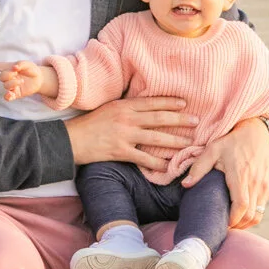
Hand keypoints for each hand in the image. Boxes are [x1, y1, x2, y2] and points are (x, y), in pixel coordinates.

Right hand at [0, 59, 47, 102]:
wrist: (40, 79)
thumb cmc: (31, 70)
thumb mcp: (28, 64)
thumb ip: (21, 64)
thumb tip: (14, 67)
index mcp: (9, 68)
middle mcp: (8, 77)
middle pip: (1, 77)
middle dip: (8, 75)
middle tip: (16, 73)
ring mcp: (11, 86)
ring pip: (5, 86)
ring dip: (12, 83)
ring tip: (21, 81)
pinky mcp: (15, 93)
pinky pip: (7, 97)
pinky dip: (7, 96)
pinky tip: (11, 94)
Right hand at [68, 96, 196, 167]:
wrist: (72, 139)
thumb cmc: (90, 123)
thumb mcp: (109, 108)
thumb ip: (127, 108)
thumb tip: (146, 109)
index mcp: (124, 106)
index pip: (152, 102)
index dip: (170, 102)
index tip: (185, 104)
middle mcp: (127, 118)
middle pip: (160, 118)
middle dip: (180, 120)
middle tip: (196, 122)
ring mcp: (125, 135)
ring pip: (156, 138)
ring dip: (175, 141)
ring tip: (188, 143)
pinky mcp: (121, 152)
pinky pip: (144, 158)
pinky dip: (158, 163)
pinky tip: (168, 166)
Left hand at [184, 116, 268, 229]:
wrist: (257, 132)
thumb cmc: (232, 141)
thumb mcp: (213, 149)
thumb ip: (199, 168)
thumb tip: (185, 185)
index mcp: (241, 176)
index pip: (241, 207)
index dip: (232, 220)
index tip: (222, 224)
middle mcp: (256, 183)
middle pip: (251, 216)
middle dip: (238, 225)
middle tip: (224, 226)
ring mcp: (266, 185)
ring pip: (259, 214)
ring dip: (246, 222)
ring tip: (233, 221)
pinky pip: (264, 206)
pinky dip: (254, 213)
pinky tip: (243, 211)